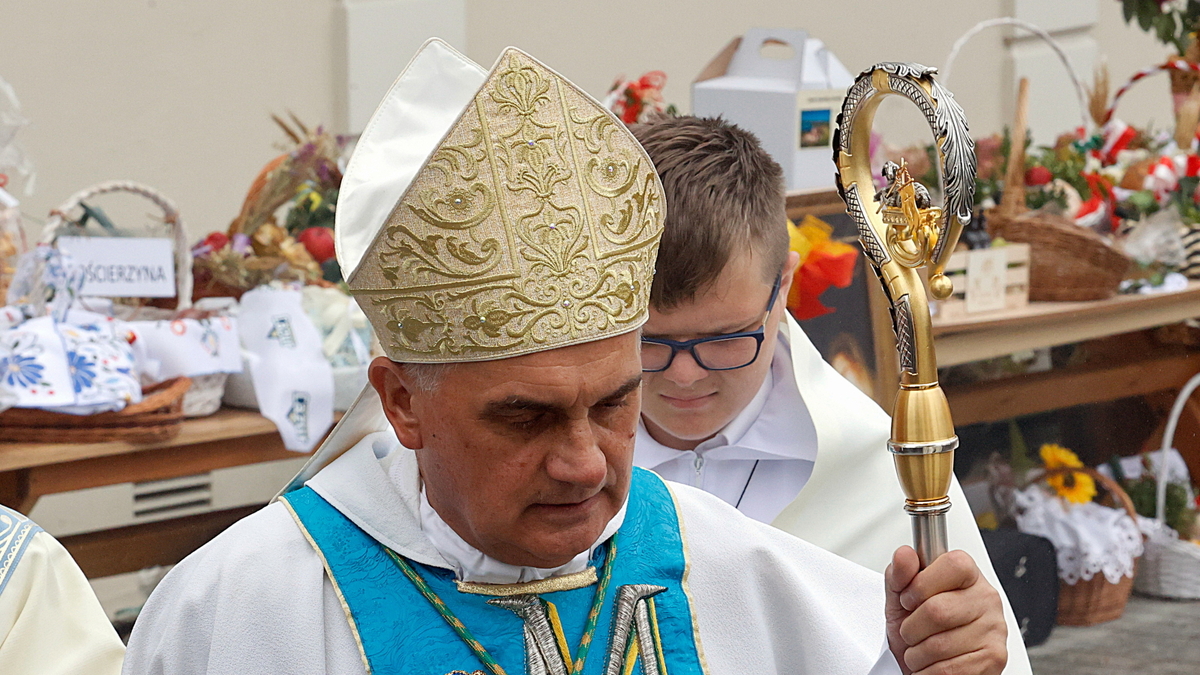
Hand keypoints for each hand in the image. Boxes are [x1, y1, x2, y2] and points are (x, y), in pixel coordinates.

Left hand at [885, 547, 1006, 674]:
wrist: (923, 664)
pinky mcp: (994, 659)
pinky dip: (928, 672)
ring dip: (917, 654)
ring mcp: (994, 629)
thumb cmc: (917, 628)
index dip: (922, 584)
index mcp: (968, 575)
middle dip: (911, 628)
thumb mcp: (900, 598)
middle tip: (911, 631)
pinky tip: (932, 665)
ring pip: (940, 645)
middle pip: (938, 610)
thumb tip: (904, 555)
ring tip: (921, 650)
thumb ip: (899, 574)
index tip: (910, 599)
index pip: (953, 564)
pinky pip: (948, 670)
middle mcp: (986, 599)